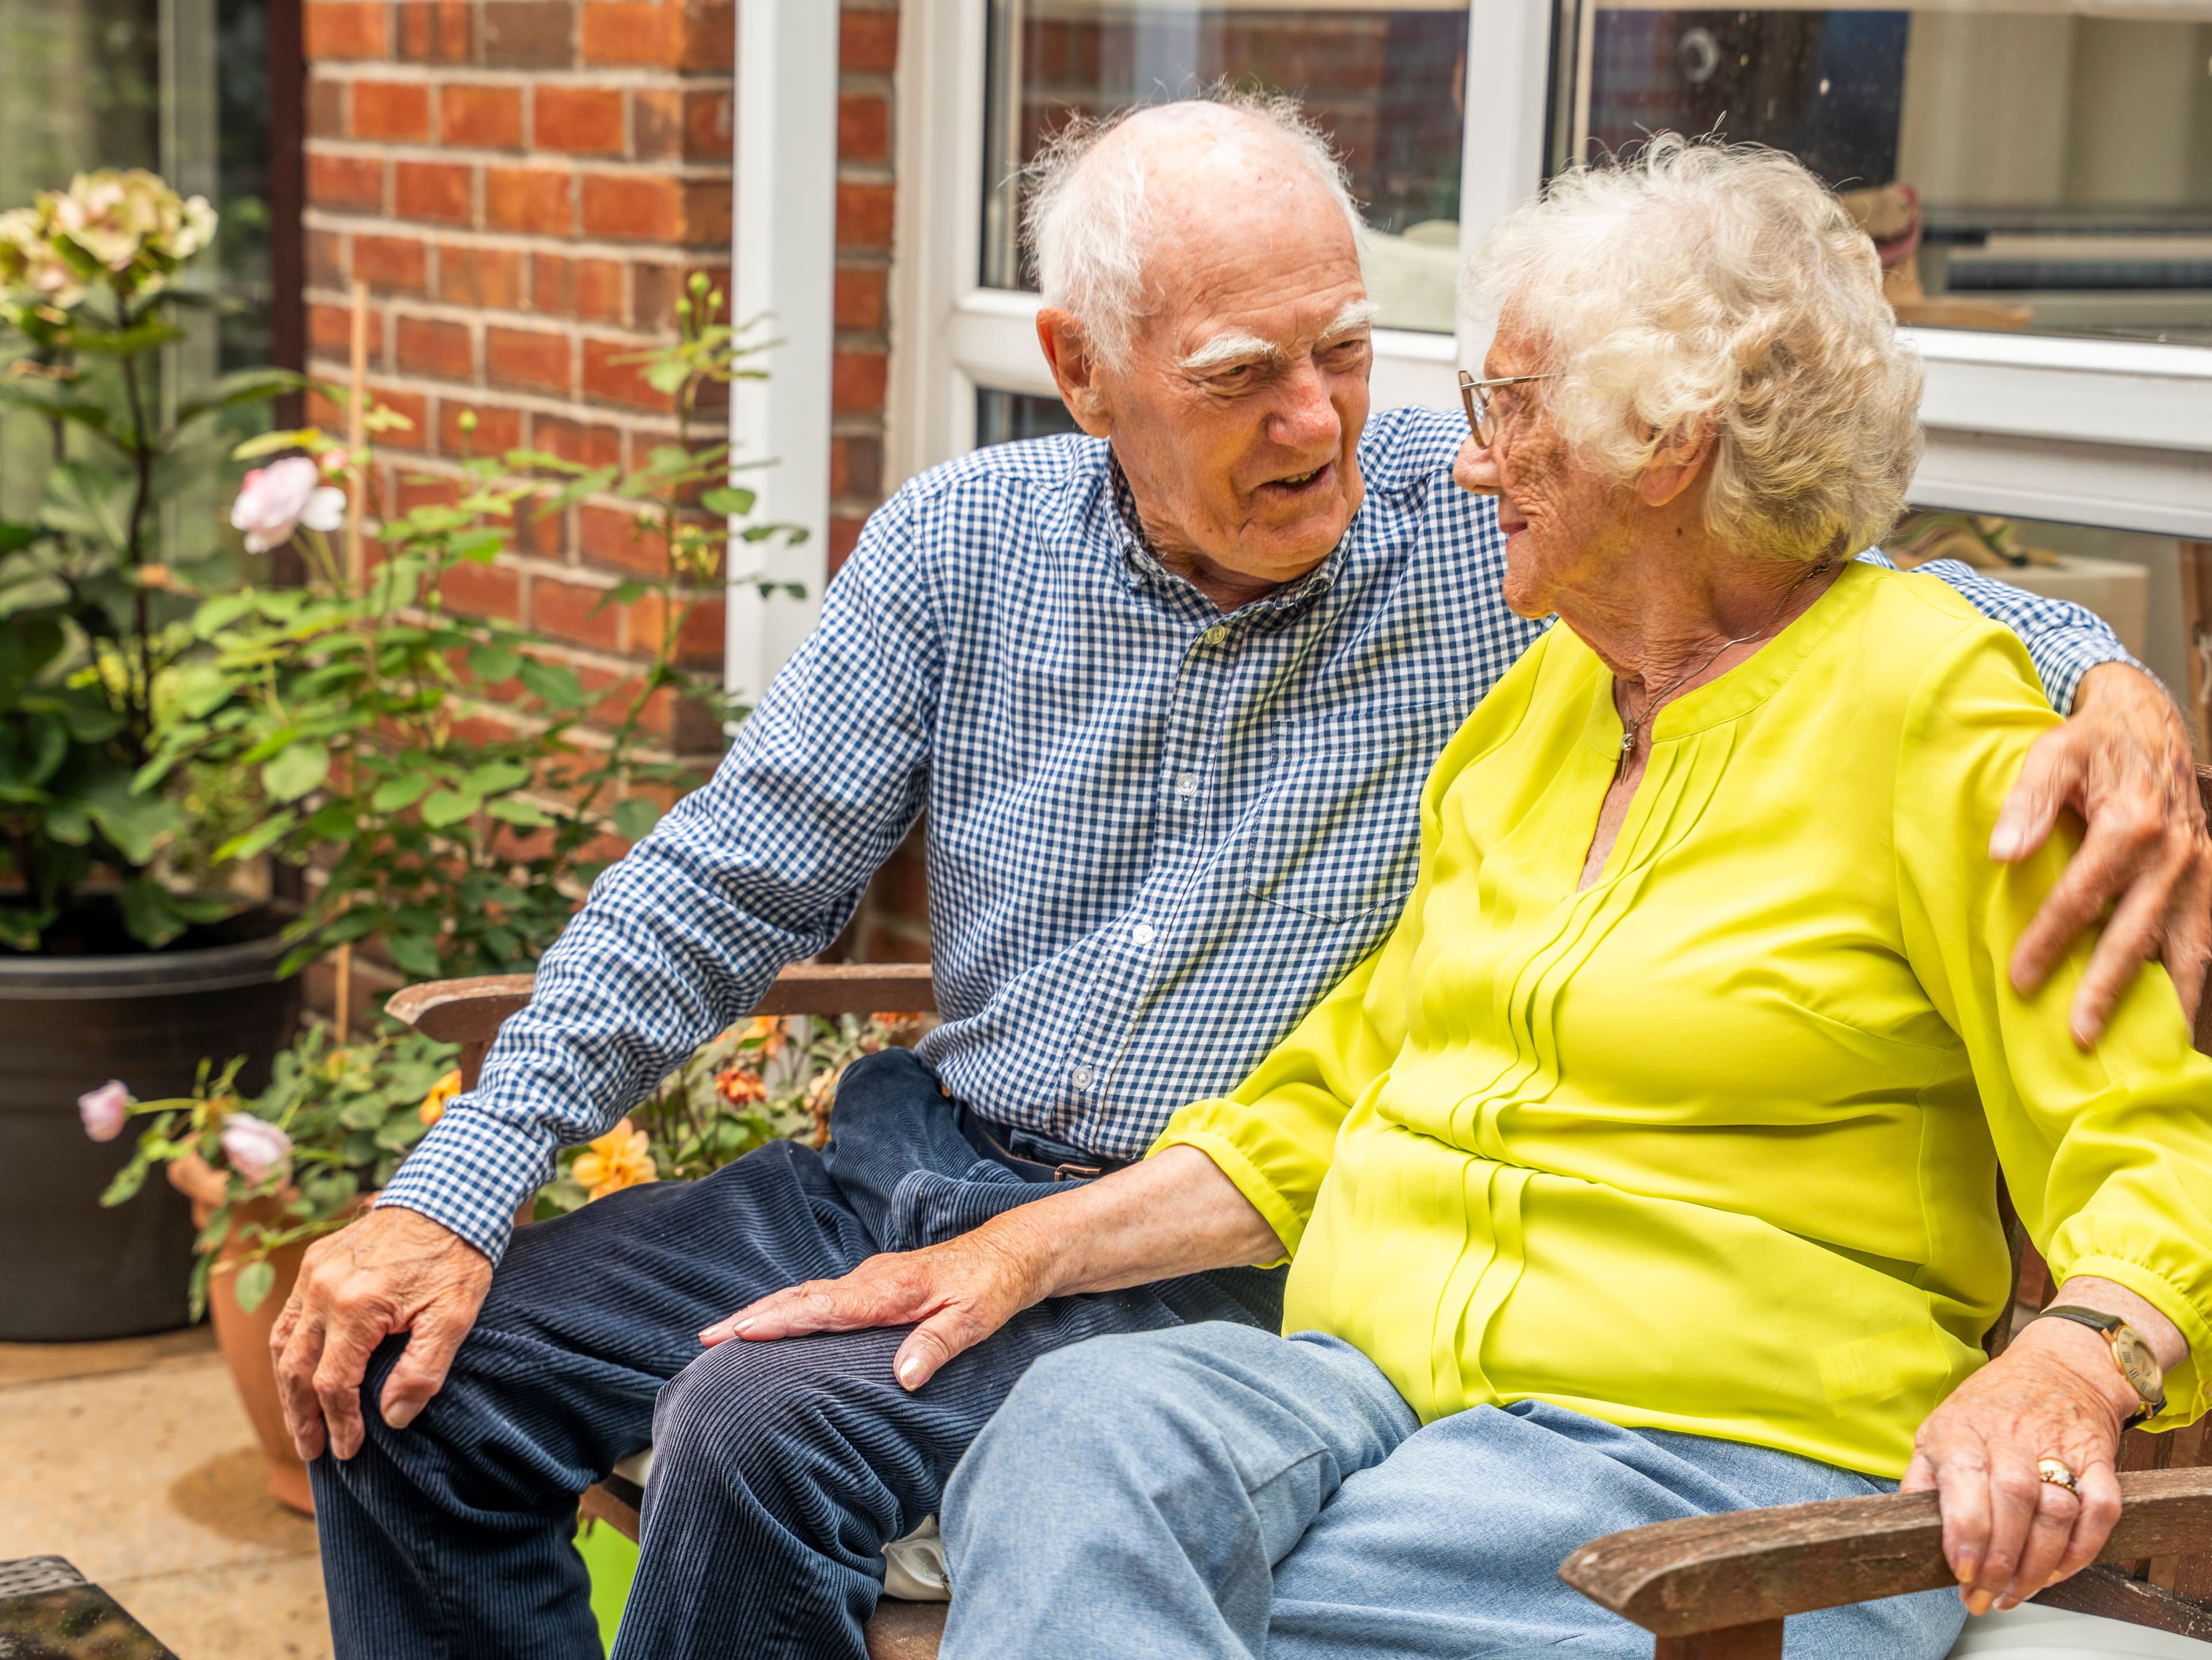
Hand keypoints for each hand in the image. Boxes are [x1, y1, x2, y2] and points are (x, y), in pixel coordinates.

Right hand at [270, 1204, 492, 1460]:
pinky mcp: (315, 1260)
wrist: (448, 1197)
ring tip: (300, 1423)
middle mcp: (323, 1289)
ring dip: (287, 1388)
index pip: (333, 1382)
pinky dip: (288, 1351)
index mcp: (356, 1306)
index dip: (338, 1422)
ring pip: (282, 1343)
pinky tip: (297, 1373)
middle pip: (296, 1368)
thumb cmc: (456, 1257)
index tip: (347, 1451)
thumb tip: (392, 1419)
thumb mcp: (455, 1316)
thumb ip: (423, 1371)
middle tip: (311, 1451)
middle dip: (302, 1416)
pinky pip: (289, 1315)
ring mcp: (314, 1272)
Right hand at [700, 1221, 1049, 1391]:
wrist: (1012, 1253)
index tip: (738, 1334)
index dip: (780, 1322)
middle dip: (752, 1316)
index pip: (823, 1307)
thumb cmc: (994, 1288)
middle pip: (800, 1298)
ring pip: (805, 1295)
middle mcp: (870, 1280)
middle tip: (705, 1339)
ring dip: (764, 1312)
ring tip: (721, 1334)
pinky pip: (820, 1297)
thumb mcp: (976, 1320)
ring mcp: (869, 1280)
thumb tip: (904, 1376)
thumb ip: (938, 1345)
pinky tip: (775, 1324)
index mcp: (888, 1290)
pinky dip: (788, 1309)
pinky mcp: (873, 1285)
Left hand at [1902, 1317, 2136, 1614]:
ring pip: (2057, 1510)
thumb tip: (1903, 1523)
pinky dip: (2084, 1547)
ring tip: (2017, 1592)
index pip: (1966, 1479)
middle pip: (2014, 1501)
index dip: (1967, 1531)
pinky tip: (2059, 1570)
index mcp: (1962, 1429)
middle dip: (2002, 1561)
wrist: (2057, 1366)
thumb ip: (1922, 1478)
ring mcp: (2059, 1446)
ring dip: (2040, 1564)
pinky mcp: (2097, 1459)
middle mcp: (2011, 1435)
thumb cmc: (1988, 1407)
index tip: (1962, 1571)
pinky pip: (2101, 1509)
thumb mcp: (1938, 1428)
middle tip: (1986, 1596)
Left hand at [1992, 662, 2210, 1046]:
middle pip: (2138, 934)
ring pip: (2191, 948)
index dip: (2051, 940)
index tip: (2020, 980)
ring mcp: (2200, 870)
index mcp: (2132, 825)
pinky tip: (2180, 1020)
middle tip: (2080, 1037)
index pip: (2084, 896)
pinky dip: (2198, 981)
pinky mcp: (2211, 878)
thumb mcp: (2052, 755)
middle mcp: (2175, 854)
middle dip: (2109, 989)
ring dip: (2173, 1001)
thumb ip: (2028, 802)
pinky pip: (2207, 938)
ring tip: (2155, 1053)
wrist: (2149, 723)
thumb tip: (2002, 853)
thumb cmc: (2091, 743)